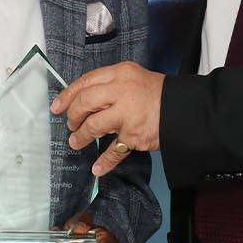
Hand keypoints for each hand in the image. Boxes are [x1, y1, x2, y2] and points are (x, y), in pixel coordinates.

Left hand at [51, 61, 163, 175]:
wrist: (184, 109)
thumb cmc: (158, 94)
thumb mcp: (133, 78)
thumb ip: (110, 86)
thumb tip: (83, 100)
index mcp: (120, 74)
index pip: (86, 82)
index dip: (68, 95)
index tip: (57, 106)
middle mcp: (122, 92)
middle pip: (85, 103)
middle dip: (73, 116)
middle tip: (71, 124)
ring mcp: (127, 114)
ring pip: (93, 126)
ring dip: (81, 137)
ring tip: (77, 142)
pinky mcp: (134, 135)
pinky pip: (114, 151)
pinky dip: (104, 162)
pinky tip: (97, 168)